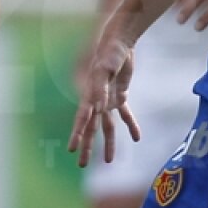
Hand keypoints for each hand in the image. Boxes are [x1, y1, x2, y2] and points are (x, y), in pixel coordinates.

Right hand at [68, 35, 140, 168]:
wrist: (119, 43)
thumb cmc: (110, 53)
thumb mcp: (105, 68)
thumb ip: (101, 87)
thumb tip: (100, 106)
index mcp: (90, 95)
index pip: (82, 119)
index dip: (76, 134)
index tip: (71, 149)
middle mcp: (97, 101)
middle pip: (91, 128)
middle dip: (87, 146)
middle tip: (81, 165)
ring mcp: (108, 100)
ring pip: (108, 126)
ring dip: (108, 143)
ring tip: (108, 161)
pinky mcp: (119, 96)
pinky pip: (125, 115)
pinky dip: (131, 126)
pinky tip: (136, 138)